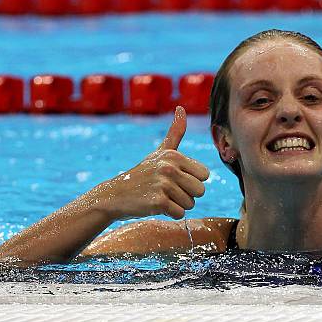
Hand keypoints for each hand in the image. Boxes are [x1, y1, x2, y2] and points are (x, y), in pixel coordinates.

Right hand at [94, 106, 209, 220]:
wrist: (116, 194)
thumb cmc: (143, 173)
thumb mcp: (160, 152)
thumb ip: (175, 132)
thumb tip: (181, 108)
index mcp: (174, 155)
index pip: (205, 175)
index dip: (192, 180)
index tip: (176, 179)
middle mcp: (169, 168)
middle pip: (200, 191)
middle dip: (187, 195)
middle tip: (169, 191)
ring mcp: (163, 185)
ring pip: (190, 204)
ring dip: (178, 205)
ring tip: (161, 197)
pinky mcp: (157, 202)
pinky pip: (179, 213)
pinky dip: (170, 214)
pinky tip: (156, 206)